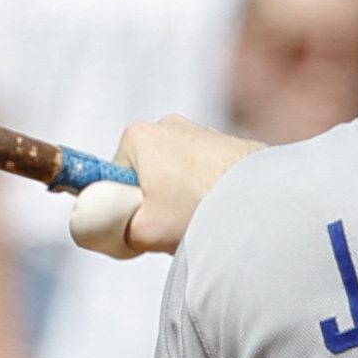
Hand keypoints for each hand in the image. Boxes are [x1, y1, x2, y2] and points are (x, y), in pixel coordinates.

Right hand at [83, 118, 262, 259]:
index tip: (137, 225)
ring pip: (178, 181)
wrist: (266, 200)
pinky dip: (209, 199)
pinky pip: (207, 180)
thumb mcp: (139, 231)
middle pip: (146, 179)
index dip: (120, 207)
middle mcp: (169, 126)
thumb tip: (91, 231)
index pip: (111, 177)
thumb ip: (107, 230)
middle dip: (155, 207)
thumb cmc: (199, 210)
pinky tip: (223, 215)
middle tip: (172, 230)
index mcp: (138, 136)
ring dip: (184, 205)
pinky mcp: (230, 148)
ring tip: (202, 224)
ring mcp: (203, 134)